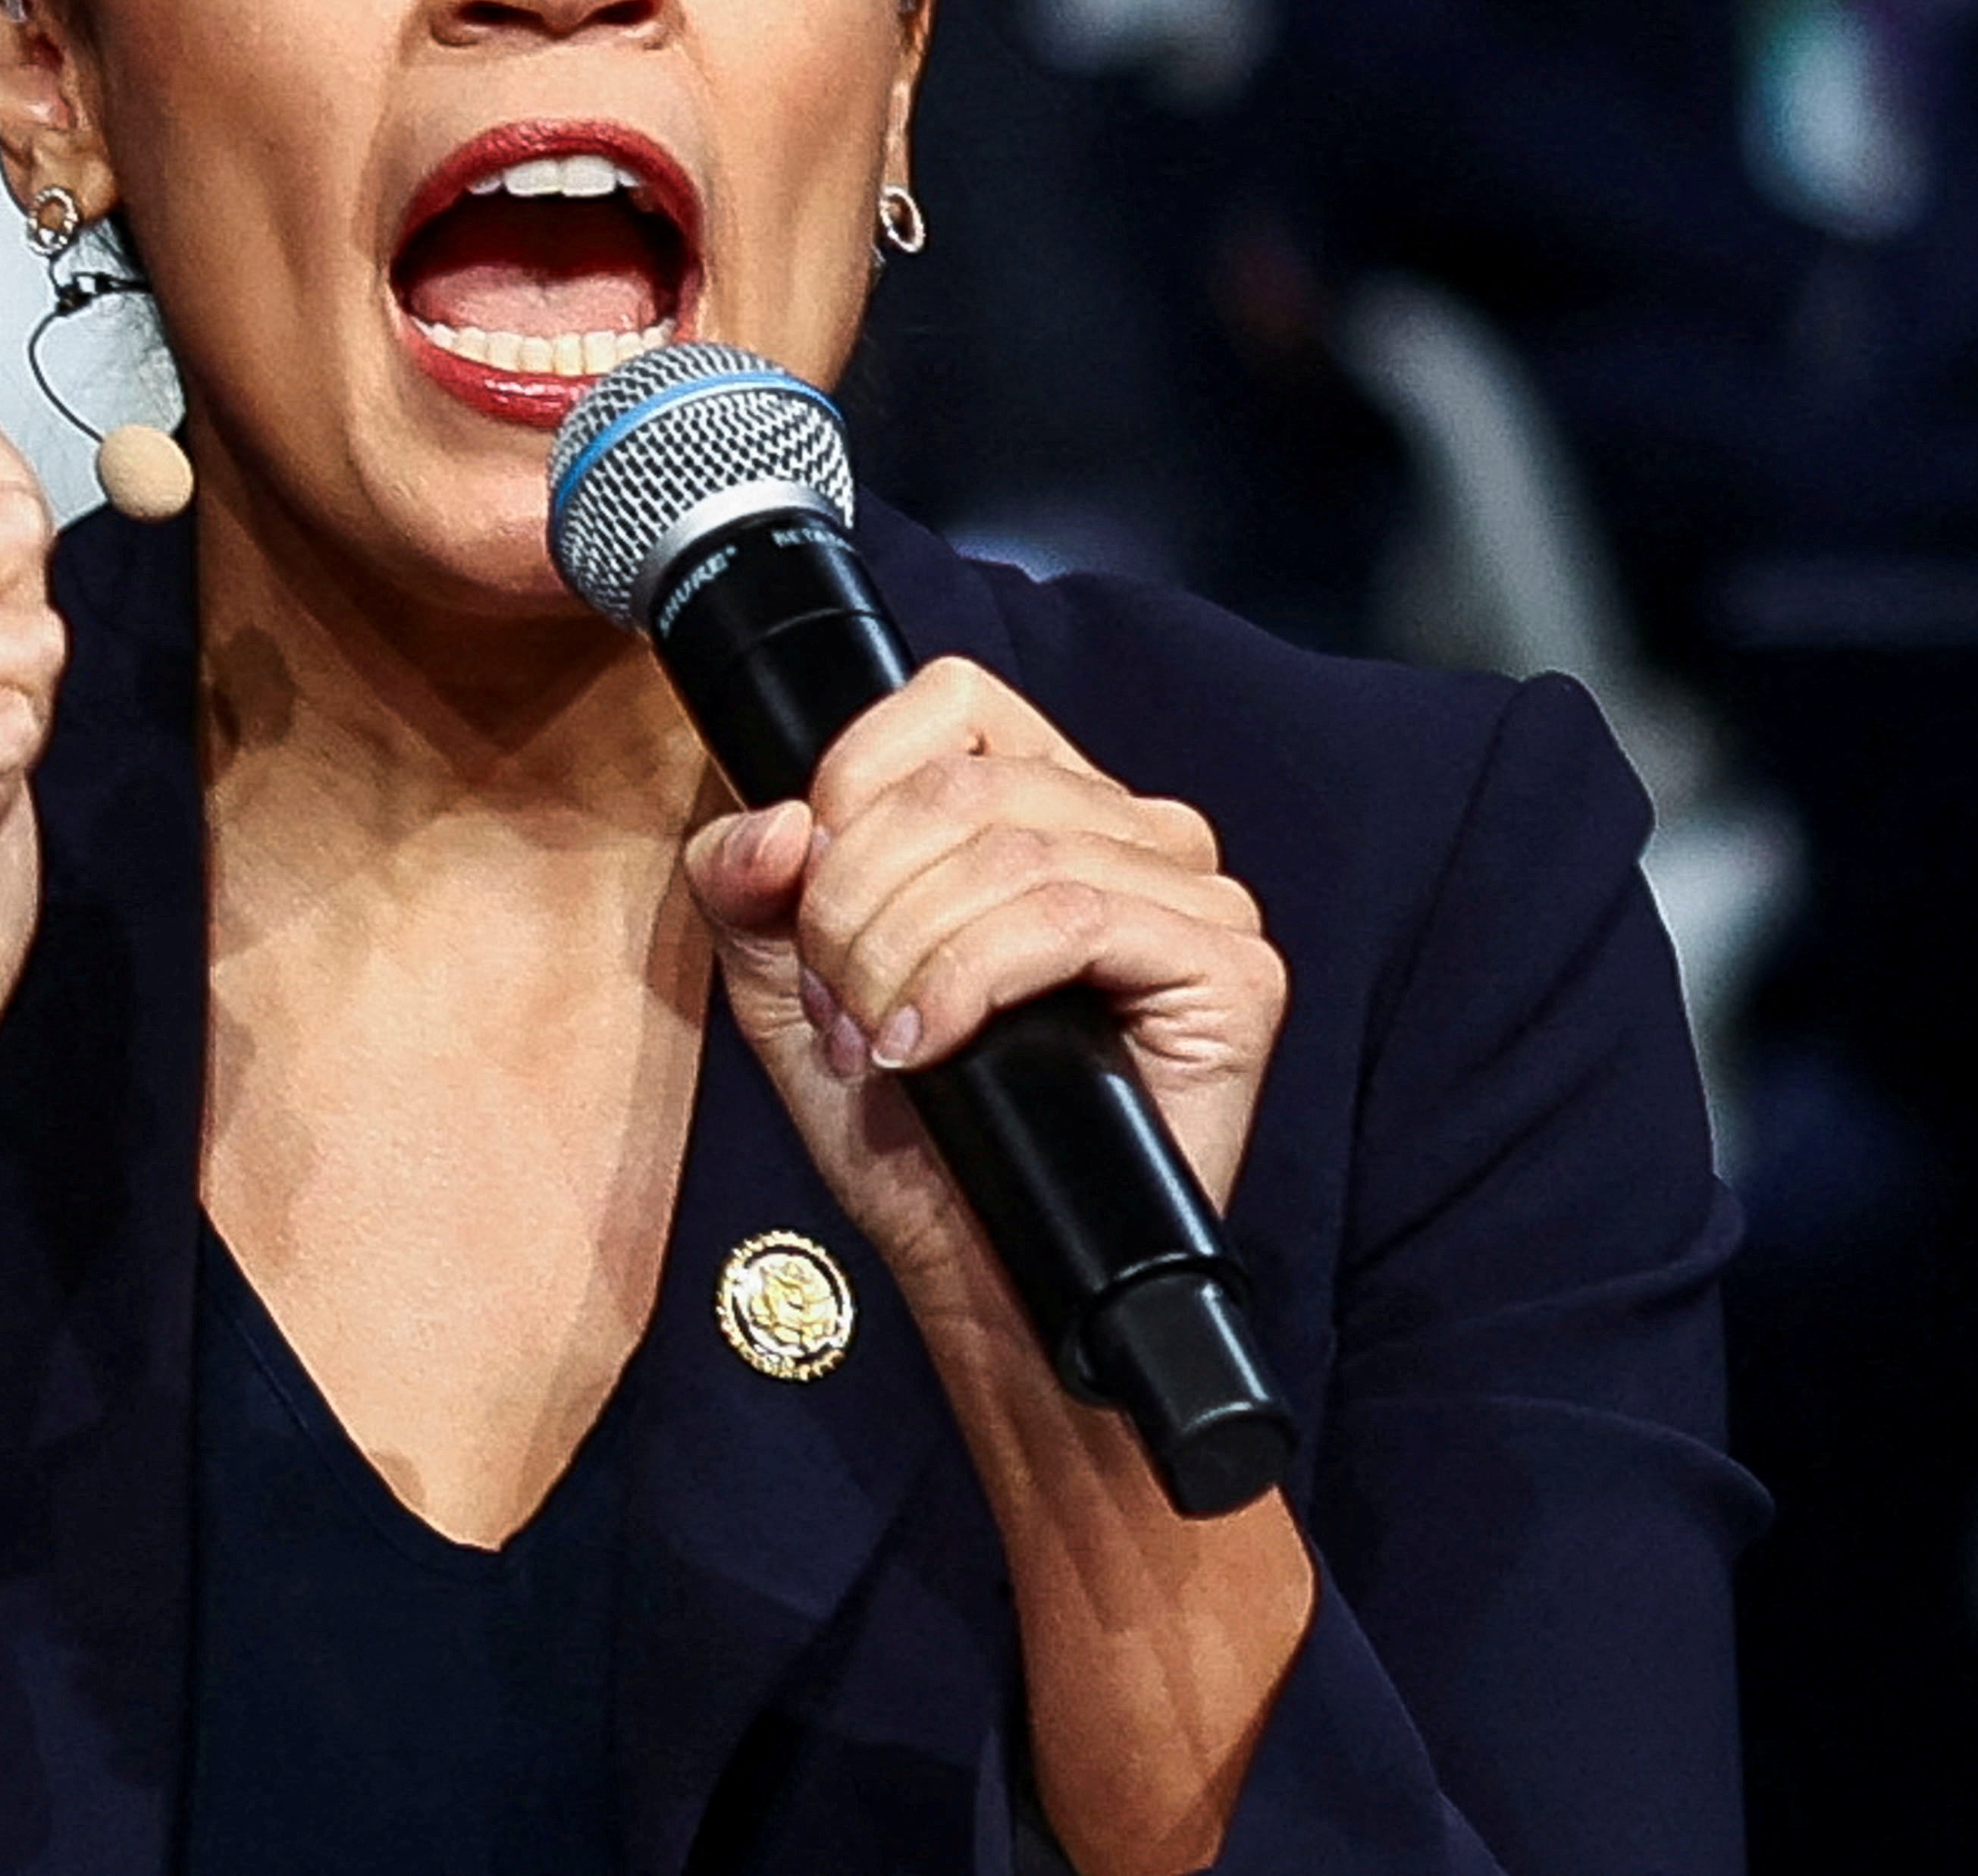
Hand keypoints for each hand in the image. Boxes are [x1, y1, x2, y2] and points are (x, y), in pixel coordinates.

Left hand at [683, 660, 1286, 1306]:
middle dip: (858, 905)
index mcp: (1044, 799)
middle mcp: (1131, 827)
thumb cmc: (911, 1133)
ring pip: (1011, 853)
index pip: (948, 701)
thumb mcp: (787, 987)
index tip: (809, 911)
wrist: (982, 1277)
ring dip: (903, 955)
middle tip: (837, 1009)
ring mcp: (1194, 893)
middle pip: (962, 788)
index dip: (851, 789)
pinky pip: (1073, 917)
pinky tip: (934, 1048)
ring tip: (881, 1041)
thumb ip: (748, 885)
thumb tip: (773, 822)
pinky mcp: (1229, 966)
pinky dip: (971, 981)